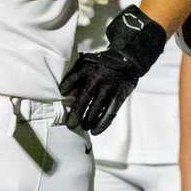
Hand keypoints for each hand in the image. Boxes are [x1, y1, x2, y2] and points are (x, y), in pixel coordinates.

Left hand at [61, 5, 164, 134]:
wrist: (129, 59)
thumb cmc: (104, 62)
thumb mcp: (89, 60)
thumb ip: (76, 72)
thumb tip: (64, 88)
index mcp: (87, 69)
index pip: (71, 80)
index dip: (65, 89)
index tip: (62, 96)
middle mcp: (96, 80)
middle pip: (81, 102)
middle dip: (74, 116)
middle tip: (70, 124)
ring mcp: (108, 89)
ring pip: (94, 111)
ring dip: (87, 122)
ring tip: (84, 126)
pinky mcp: (119, 96)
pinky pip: (109, 114)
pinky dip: (102, 125)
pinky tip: (95, 131)